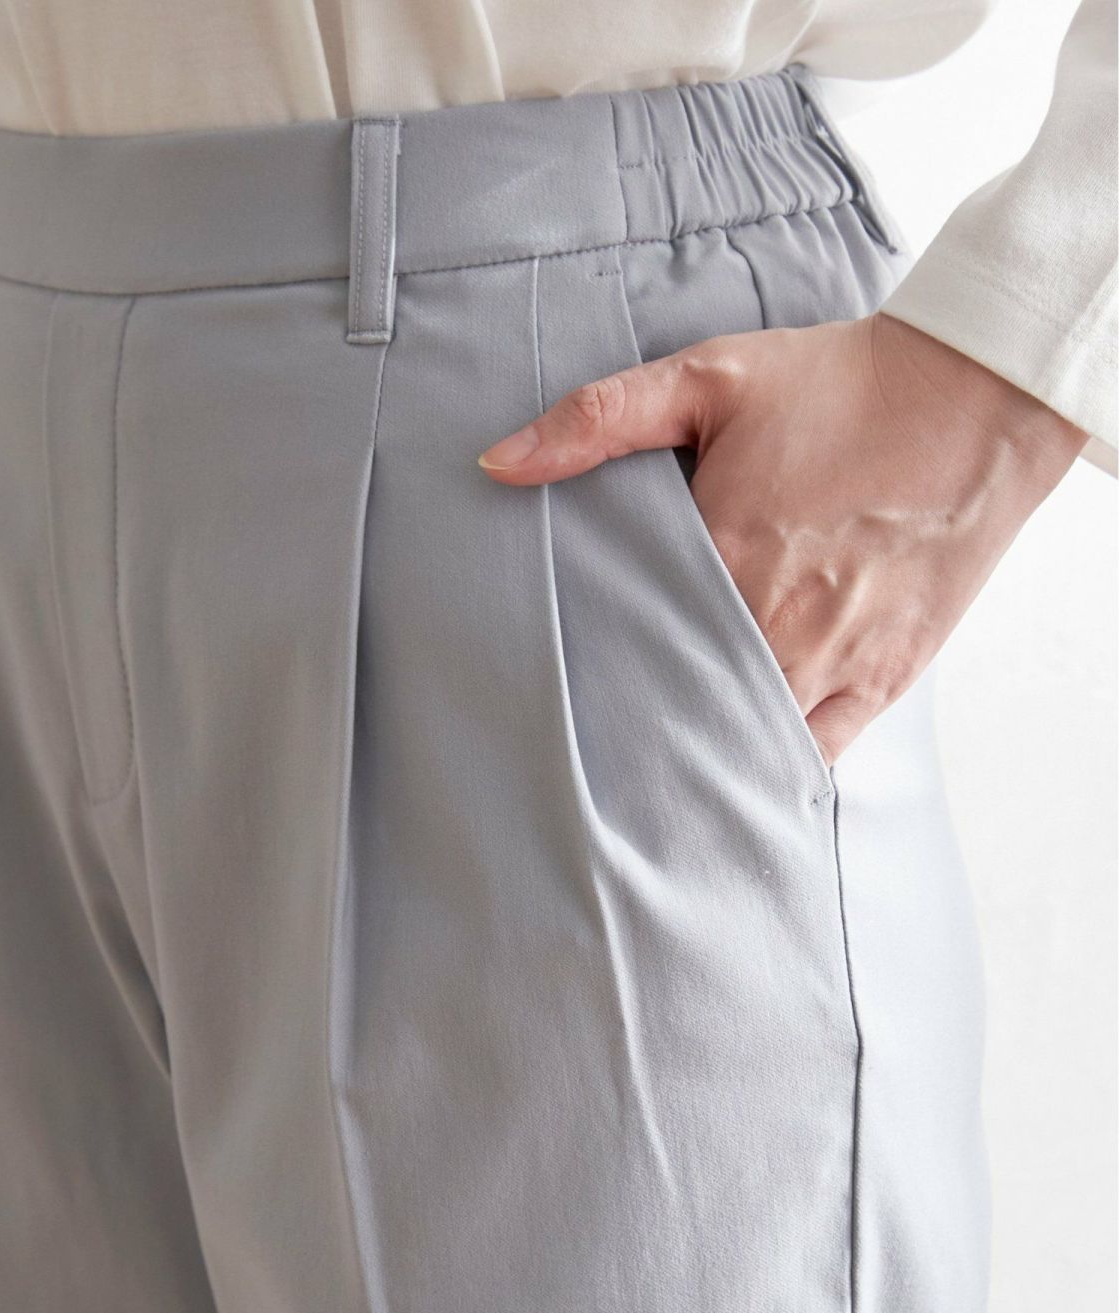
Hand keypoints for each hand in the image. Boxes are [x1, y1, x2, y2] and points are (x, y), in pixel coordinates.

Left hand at [479, 313, 1087, 764]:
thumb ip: (596, 420)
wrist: (976, 395)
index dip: (593, 676)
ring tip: (655, 776)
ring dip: (704, 753)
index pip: (631, 646)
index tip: (559, 698)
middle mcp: (779, 621)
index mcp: (726, 554)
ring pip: (749, 741)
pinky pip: (821, 753)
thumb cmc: (841, 385)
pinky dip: (777, 765)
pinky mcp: (887, 676)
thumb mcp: (711, 376)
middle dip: (639, 728)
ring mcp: (837, 658)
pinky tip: (738, 773)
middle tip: (593, 750)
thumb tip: (496, 463)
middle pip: (684, 705)